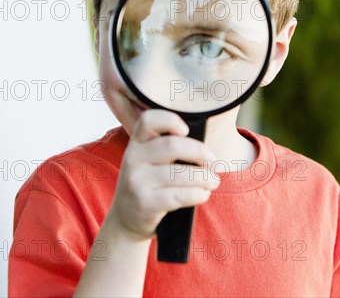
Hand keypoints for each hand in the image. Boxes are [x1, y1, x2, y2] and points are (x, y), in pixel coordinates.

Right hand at [107, 110, 219, 240]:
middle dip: (200, 152)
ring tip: (214, 181)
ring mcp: (136, 181)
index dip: (170, 120)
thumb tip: (206, 148)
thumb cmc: (150, 184)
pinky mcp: (145, 203)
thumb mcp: (150, 161)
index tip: (186, 130)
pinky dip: (198, 194)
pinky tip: (204, 194)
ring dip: (204, 177)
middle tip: (212, 161)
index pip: (148, 120)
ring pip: (180, 173)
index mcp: (137, 143)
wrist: (126, 220)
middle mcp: (133, 158)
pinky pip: (179, 195)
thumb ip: (169, 148)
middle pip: (172, 146)